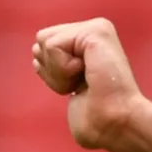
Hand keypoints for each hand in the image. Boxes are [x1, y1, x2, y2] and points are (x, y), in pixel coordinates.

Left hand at [33, 17, 149, 151]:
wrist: (115, 124)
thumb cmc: (95, 118)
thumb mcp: (68, 86)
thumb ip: (54, 67)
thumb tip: (37, 58)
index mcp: (89, 41)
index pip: (43, 45)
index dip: (52, 73)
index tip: (79, 87)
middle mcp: (94, 29)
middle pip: (41, 39)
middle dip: (52, 70)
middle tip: (82, 85)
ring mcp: (96, 28)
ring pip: (44, 40)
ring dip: (58, 71)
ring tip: (86, 81)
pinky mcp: (96, 31)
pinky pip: (53, 46)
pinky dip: (62, 70)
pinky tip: (87, 75)